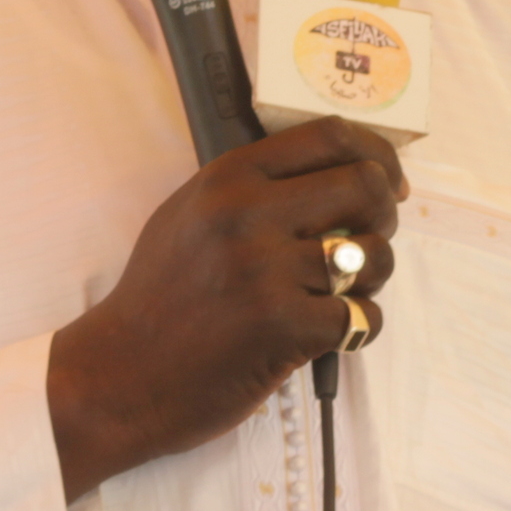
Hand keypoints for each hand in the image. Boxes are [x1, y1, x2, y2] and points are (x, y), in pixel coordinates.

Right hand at [47, 117, 403, 494]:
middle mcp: (248, 214)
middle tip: (371, 236)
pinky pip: (363, 316)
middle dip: (385, 212)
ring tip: (344, 290)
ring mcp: (267, 271)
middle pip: (366, 185)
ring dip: (372, 275)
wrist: (121, 374)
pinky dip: (357, 326)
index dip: (377, 154)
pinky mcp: (284, 327)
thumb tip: (331, 173)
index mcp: (228, 178)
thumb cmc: (157, 298)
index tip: (388, 179)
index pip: (330, 136)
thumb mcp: (187, 216)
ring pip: (373, 255)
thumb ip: (249, 188)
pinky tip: (328, 332)